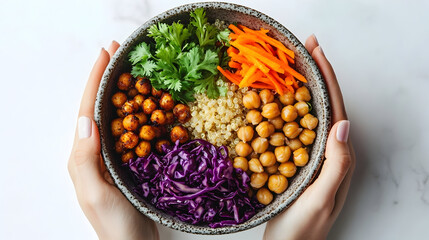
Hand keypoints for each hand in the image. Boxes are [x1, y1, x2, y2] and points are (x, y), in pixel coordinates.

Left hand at [68, 41, 158, 239]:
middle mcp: (96, 150)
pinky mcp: (130, 160)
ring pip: (117, 114)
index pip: (88, 110)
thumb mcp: (94, 193)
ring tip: (131, 68)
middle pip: (101, 105)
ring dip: (123, 89)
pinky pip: (133, 129)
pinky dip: (139, 109)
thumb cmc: (114, 224)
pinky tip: (148, 100)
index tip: (106, 54)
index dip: (96, 80)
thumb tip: (86, 119)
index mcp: (83, 155)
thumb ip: (85, 159)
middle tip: (118, 51)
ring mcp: (114, 155)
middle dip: (107, 77)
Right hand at [263, 35, 355, 239]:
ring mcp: (312, 156)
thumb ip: (336, 165)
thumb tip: (342, 124)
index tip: (316, 53)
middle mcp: (328, 153)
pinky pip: (294, 127)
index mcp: (338, 158)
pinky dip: (287, 107)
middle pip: (324, 105)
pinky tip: (276, 98)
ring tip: (294, 65)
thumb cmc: (302, 231)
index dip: (327, 79)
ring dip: (303, 87)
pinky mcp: (296, 161)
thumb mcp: (321, 199)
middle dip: (318, 74)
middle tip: (305, 48)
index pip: (335, 110)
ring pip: (309, 113)